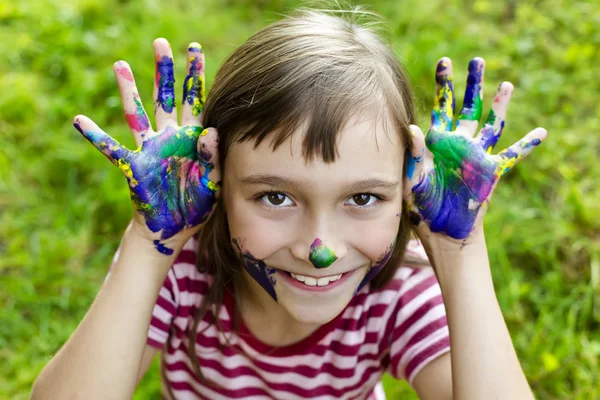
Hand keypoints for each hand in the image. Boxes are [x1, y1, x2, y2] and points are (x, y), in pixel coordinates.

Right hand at [74, 39, 219, 254]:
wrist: (175, 228)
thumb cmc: (198, 203)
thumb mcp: (214, 182)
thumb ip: (214, 157)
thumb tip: (209, 130)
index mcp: (192, 137)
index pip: (195, 100)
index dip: (194, 76)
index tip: (194, 49)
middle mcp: (169, 137)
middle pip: (165, 97)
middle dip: (164, 71)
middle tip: (160, 43)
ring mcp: (149, 149)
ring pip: (138, 114)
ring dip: (129, 91)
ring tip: (121, 65)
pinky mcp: (134, 166)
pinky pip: (111, 149)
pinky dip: (95, 136)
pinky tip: (79, 120)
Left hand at [404, 57, 546, 243]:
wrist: (440, 231)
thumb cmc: (421, 206)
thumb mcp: (413, 179)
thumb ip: (415, 154)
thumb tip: (414, 128)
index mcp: (438, 142)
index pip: (442, 107)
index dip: (444, 85)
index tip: (445, 62)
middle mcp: (459, 143)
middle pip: (469, 107)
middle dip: (473, 84)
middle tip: (478, 60)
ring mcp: (477, 155)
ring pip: (491, 124)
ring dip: (499, 105)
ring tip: (506, 84)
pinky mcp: (491, 172)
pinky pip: (512, 156)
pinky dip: (527, 145)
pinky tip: (541, 133)